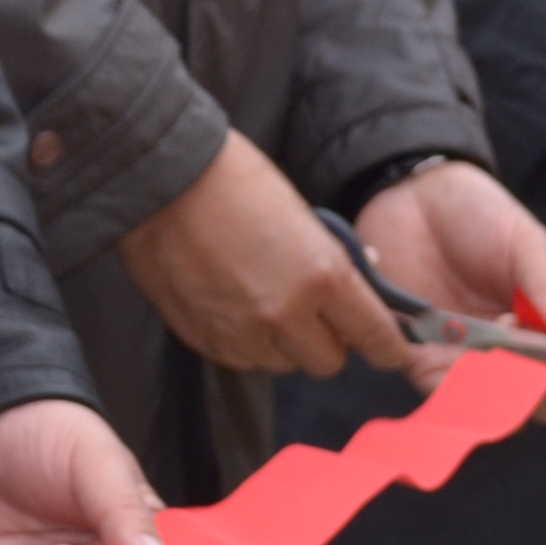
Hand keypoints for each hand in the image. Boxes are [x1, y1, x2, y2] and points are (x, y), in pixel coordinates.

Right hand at [114, 129, 407, 374]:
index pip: (375, 338)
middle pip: (328, 363)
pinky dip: (244, 341)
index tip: (387, 347)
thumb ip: (334, 259)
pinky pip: (241, 358)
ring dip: (282, 343)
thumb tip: (363, 281)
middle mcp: (285, 314)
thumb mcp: (304, 214)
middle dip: (327, 340)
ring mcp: (241, 332)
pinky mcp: (204, 340)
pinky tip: (232, 303)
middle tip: (314, 312)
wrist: (158, 180)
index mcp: (321, 275)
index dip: (386, 346)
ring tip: (263, 299)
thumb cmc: (233, 181)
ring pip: (282, 364)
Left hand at [358, 158, 545, 420]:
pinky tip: (452, 355)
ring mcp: (464, 359)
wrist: (411, 194)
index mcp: (545, 325)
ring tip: (485, 345)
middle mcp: (509, 352)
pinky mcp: (420, 357)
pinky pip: (438, 391)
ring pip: (487, 405)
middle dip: (531, 386)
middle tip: (517, 345)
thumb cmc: (478, 214)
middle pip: (532, 400)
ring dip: (490, 387)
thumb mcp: (524, 241)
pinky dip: (448, 386)